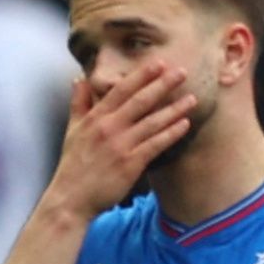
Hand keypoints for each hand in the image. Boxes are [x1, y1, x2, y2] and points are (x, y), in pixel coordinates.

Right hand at [41, 63, 193, 220]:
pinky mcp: (130, 164)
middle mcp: (108, 128)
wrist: (71, 199)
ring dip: (174, 109)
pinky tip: (185, 124)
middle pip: (140, 101)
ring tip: (192, 98)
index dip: (141, 76)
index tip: (158, 63)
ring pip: (152, 122)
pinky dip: (171, 133)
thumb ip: (79, 103)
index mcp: (95, 118)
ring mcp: (120, 146)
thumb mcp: (71, 130)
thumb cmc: (72, 165)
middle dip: (163, 85)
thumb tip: (80, 79)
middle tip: (182, 72)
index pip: (120, 91)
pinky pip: (155, 144)